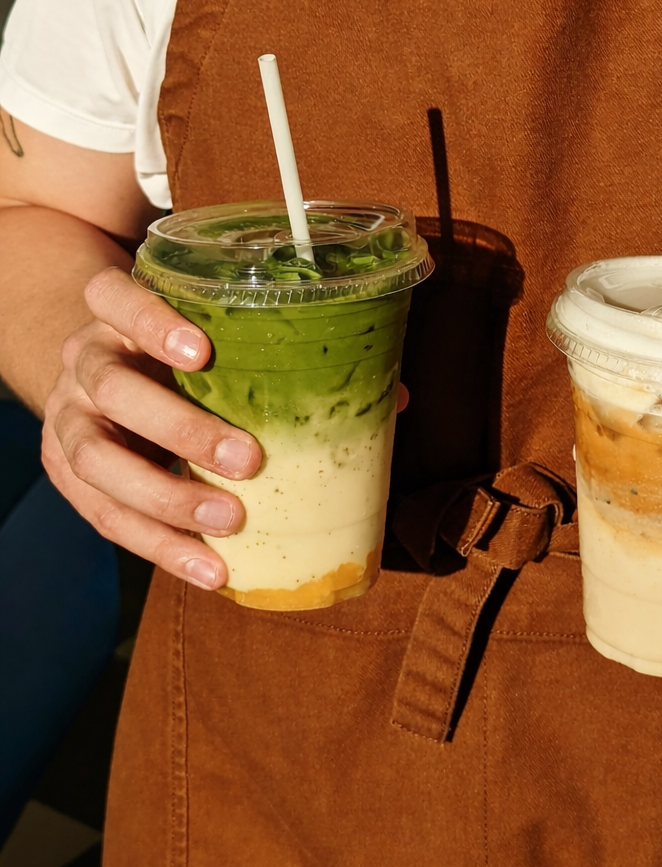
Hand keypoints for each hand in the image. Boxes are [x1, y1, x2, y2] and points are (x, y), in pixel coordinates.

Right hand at [42, 267, 261, 589]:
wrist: (106, 375)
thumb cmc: (186, 355)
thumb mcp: (219, 339)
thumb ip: (288, 358)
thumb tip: (390, 397)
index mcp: (118, 315)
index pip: (111, 297)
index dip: (150, 321)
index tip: (202, 351)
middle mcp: (85, 361)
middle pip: (113, 389)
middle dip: (180, 428)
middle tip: (247, 459)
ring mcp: (68, 418)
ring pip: (95, 460)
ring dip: (166, 498)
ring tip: (230, 522)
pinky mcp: (66, 475)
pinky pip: (106, 517)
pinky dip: (161, 547)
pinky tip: (210, 569)